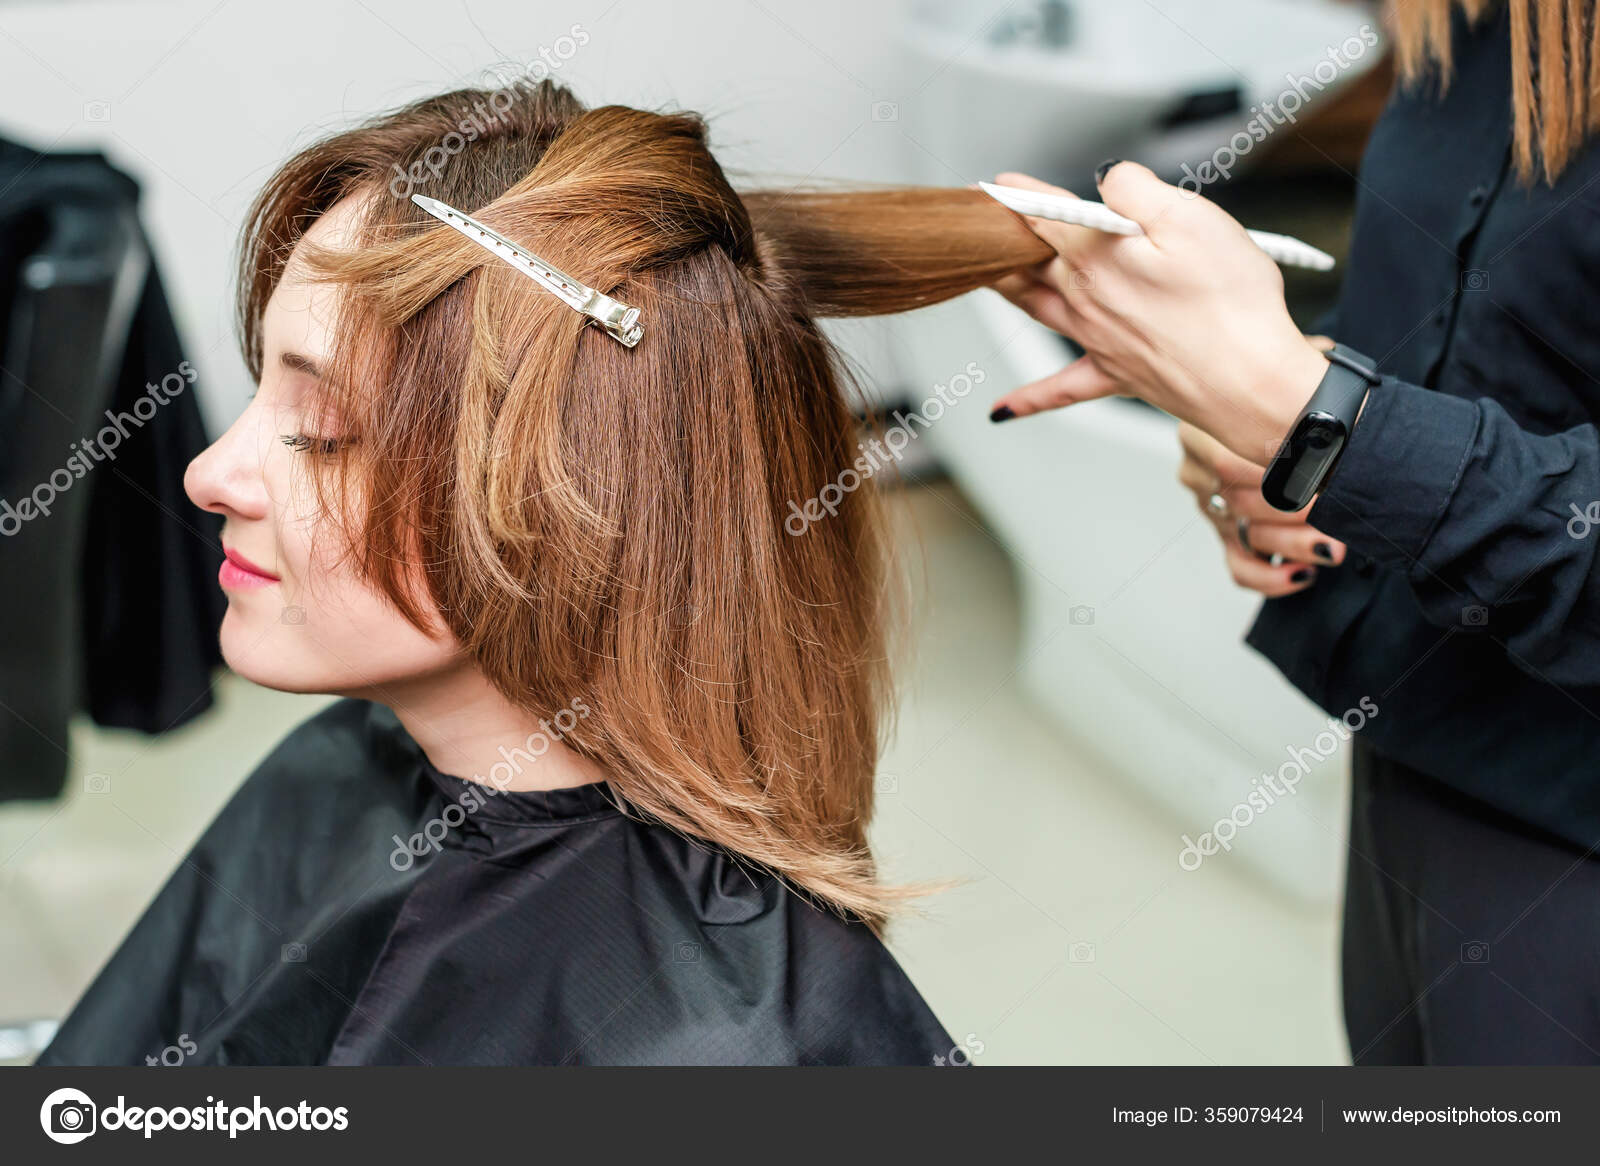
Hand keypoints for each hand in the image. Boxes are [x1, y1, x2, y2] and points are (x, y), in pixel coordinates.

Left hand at [987, 165, 1329, 466]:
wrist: (1251, 383)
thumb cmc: (1230, 303)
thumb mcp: (1189, 217)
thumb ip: (1136, 189)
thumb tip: (1106, 179)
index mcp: (1097, 257)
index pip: (1045, 216)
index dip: (1019, 196)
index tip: (998, 184)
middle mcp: (1085, 299)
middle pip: (1033, 262)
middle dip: (1009, 239)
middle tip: (985, 227)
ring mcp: (1097, 340)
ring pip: (1037, 310)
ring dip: (1007, 290)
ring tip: (986, 276)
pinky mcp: (1117, 374)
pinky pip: (1062, 389)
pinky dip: (1029, 399)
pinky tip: (1001, 410)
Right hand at [1177, 420, 1343, 597]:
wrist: (1282, 423)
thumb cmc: (1284, 409)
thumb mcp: (1278, 390)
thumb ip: (1290, 404)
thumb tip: (1329, 429)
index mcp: (1201, 433)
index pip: (1227, 462)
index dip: (1274, 474)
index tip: (1316, 475)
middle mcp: (1200, 474)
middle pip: (1240, 502)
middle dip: (1295, 512)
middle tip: (1334, 512)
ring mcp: (1211, 510)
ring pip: (1248, 537)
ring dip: (1295, 544)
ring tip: (1330, 545)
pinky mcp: (1227, 538)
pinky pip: (1242, 569)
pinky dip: (1273, 578)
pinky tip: (1302, 573)